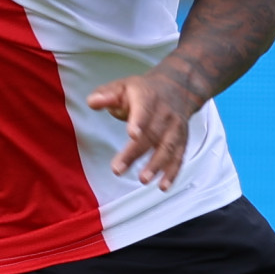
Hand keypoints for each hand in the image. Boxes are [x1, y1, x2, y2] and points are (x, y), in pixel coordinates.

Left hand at [87, 65, 205, 188]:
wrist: (178, 88)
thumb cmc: (143, 92)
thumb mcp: (123, 86)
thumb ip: (106, 95)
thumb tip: (93, 102)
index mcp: (147, 97)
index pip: (144, 109)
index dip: (139, 122)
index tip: (132, 135)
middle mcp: (164, 113)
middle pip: (151, 134)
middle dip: (135, 153)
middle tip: (118, 169)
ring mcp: (175, 128)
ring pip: (167, 147)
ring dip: (156, 165)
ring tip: (143, 180)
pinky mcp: (181, 141)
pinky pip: (178, 157)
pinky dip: (172, 173)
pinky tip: (163, 186)